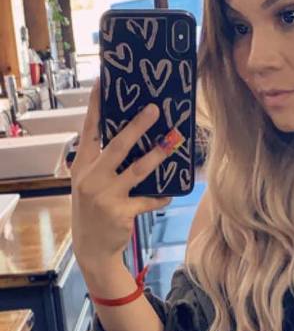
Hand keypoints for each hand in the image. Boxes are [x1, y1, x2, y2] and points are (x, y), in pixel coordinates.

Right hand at [71, 80, 170, 270]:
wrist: (91, 247)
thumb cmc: (94, 207)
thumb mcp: (90, 182)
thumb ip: (104, 161)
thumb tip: (133, 134)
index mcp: (83, 165)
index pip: (89, 130)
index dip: (95, 106)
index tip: (103, 82)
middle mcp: (91, 178)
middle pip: (117, 145)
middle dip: (137, 126)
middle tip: (154, 109)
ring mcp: (105, 196)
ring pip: (137, 170)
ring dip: (158, 154)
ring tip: (174, 141)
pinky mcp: (121, 212)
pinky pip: (148, 200)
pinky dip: (160, 196)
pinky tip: (169, 193)